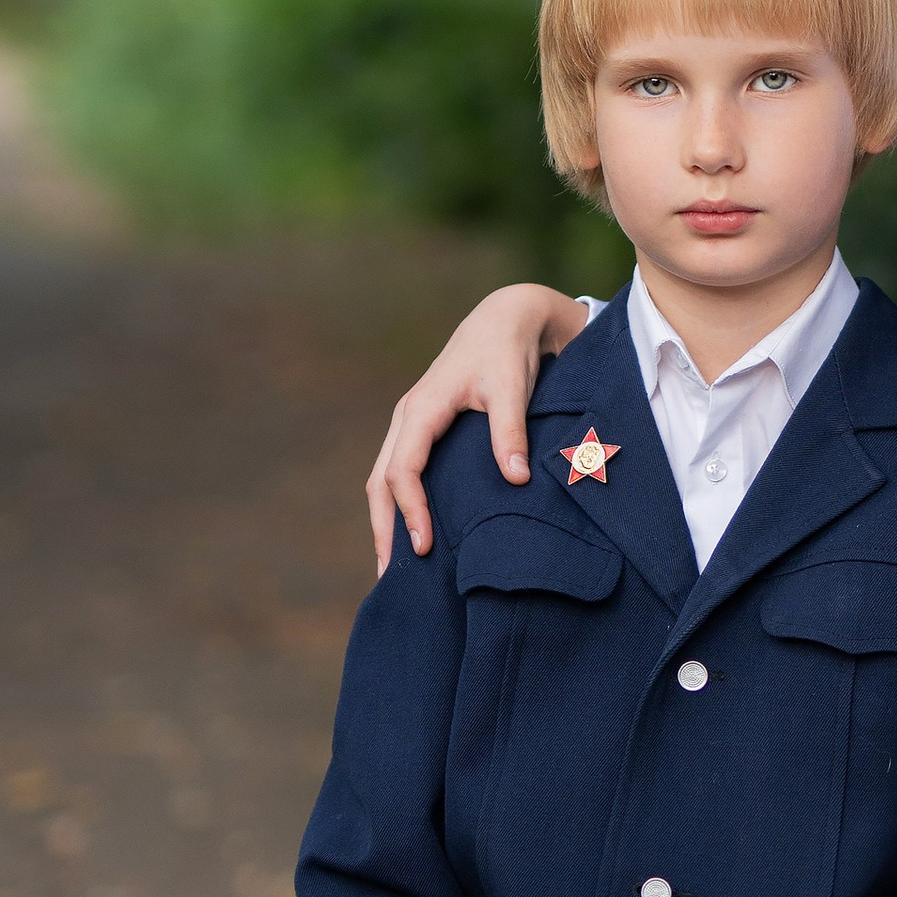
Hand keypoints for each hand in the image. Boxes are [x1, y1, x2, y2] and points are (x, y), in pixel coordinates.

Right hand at [367, 284, 584, 571]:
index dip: (410, 510)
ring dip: (385, 521)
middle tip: (391, 577)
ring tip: (392, 567)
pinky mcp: (422, 429)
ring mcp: (411, 423)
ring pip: (384, 479)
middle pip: (380, 482)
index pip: (403, 469)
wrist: (505, 320)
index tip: (424, 546)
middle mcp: (407, 418)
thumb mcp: (512, 388)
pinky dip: (398, 504)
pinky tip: (411, 531)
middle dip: (384, 529)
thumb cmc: (508, 352)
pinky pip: (399, 471)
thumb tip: (515, 479)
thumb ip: (510, 432)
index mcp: (422, 409)